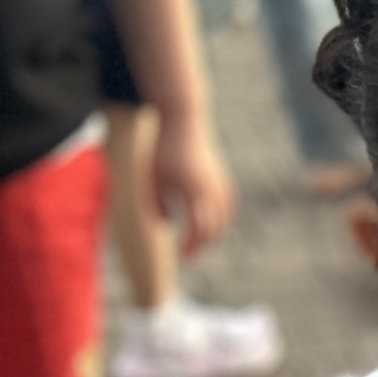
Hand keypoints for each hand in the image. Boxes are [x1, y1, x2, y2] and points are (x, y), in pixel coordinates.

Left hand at [158, 112, 235, 256]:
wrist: (182, 118)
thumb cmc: (162, 148)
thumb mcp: (152, 177)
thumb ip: (156, 203)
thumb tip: (164, 224)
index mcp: (194, 191)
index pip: (199, 228)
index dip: (192, 246)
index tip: (182, 258)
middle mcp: (212, 189)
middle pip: (215, 227)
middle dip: (202, 244)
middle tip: (189, 255)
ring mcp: (220, 182)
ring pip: (223, 217)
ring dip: (213, 231)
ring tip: (198, 241)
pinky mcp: (221, 176)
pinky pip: (226, 204)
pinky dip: (219, 216)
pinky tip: (209, 221)